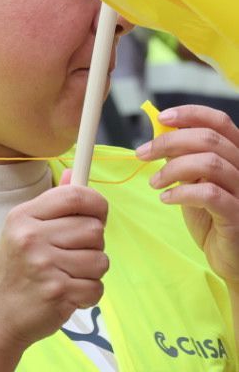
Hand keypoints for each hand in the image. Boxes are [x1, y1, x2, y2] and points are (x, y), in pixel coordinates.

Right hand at [0, 179, 109, 351]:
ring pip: (101, 260)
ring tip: (66, 277)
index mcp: (23, 217)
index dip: (97, 205)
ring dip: (91, 273)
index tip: (96, 216)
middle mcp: (31, 237)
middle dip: (92, 246)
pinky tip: (67, 295)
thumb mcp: (23, 232)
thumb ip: (52, 205)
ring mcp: (44, 265)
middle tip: (70, 258)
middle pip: (94, 229)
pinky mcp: (57, 291)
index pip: (76, 196)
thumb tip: (74, 174)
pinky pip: (97, 287)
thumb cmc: (15, 273)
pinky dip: (88, 295)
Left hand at [138, 104, 238, 283]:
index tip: (162, 117)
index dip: (191, 114)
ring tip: (154, 182)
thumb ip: (185, 160)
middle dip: (169, 142)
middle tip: (142, 153)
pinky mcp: (237, 215)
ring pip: (211, 163)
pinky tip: (166, 198)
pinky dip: (182, 192)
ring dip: (173, 168)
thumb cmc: (214, 218)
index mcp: (237, 156)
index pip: (220, 122)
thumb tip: (159, 137)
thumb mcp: (196, 182)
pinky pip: (210, 194)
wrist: (233, 257)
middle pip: (210, 139)